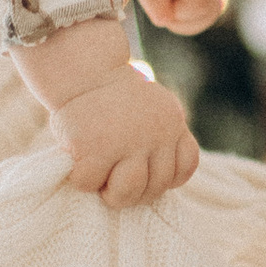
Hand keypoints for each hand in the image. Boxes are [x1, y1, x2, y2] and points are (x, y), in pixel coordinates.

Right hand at [40, 63, 199, 206]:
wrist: (85, 71)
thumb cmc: (113, 98)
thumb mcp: (152, 108)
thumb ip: (160, 136)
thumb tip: (151, 177)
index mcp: (173, 123)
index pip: (184, 166)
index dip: (166, 176)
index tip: (146, 169)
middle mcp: (156, 134)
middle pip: (157, 186)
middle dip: (136, 192)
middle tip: (117, 179)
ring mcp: (125, 142)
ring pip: (127, 192)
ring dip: (113, 194)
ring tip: (103, 182)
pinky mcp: (93, 148)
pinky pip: (89, 183)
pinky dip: (82, 180)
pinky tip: (80, 163)